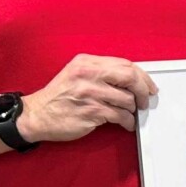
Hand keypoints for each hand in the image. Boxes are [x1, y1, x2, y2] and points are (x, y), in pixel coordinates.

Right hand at [18, 54, 155, 142]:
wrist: (36, 115)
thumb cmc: (59, 97)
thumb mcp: (77, 74)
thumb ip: (102, 73)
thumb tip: (133, 80)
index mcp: (87, 62)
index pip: (125, 64)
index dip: (142, 76)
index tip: (149, 86)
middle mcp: (88, 74)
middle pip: (130, 77)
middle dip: (143, 91)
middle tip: (145, 100)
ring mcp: (90, 93)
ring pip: (127, 99)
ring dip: (133, 109)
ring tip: (129, 114)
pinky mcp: (92, 111)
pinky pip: (120, 116)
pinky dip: (128, 122)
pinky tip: (125, 124)